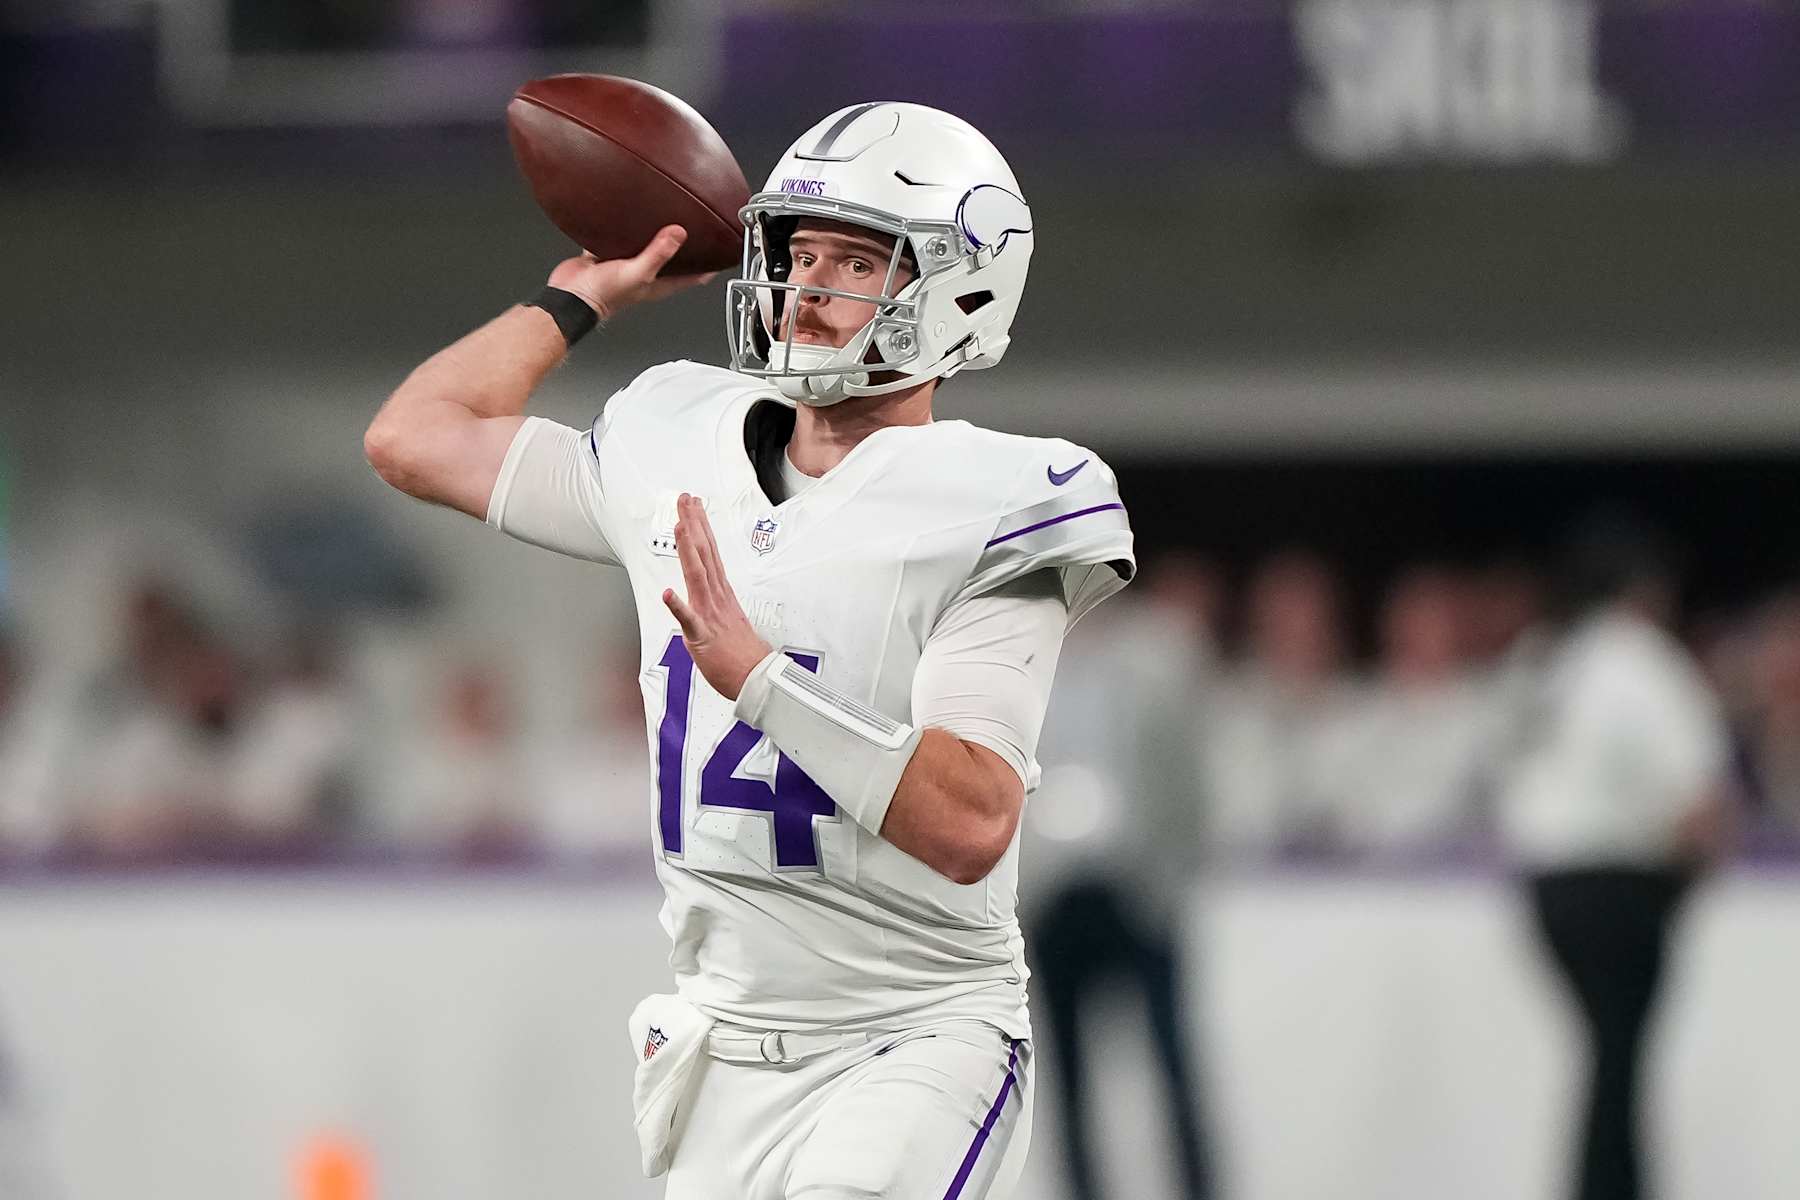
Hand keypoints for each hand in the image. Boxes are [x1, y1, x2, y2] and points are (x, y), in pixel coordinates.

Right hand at [547, 225, 720, 320]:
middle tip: (697, 230)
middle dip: (684, 247)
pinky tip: (626, 216)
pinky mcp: (607, 255)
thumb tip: (678, 234)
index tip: (721, 254)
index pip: (692, 276)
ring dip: (655, 235)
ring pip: (646, 246)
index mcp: (658, 283)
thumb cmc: (603, 295)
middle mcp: (645, 274)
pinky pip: (620, 239)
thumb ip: (658, 253)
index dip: (708, 267)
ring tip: (665, 216)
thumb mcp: (638, 273)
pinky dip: (625, 230)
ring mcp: (626, 264)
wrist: (571, 295)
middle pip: (672, 259)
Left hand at [662, 493, 771, 700]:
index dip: (700, 527)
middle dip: (693, 524)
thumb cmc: (741, 653)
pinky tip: (668, 594)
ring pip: (697, 575)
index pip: (709, 552)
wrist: (756, 678)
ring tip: (679, 525)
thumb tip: (710, 589)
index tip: (694, 506)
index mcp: (721, 593)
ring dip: (688, 549)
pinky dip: (679, 607)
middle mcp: (716, 597)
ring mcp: (710, 614)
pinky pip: (689, 620)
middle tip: (685, 500)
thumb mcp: (728, 618)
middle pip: (704, 554)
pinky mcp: (703, 636)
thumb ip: (716, 600)